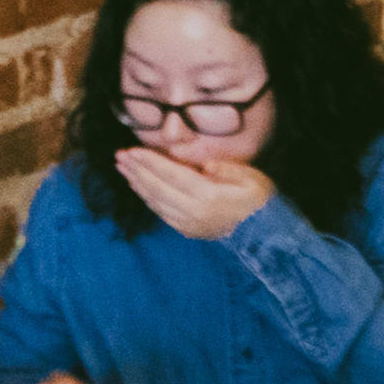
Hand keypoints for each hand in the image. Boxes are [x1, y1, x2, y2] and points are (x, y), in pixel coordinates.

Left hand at [117, 148, 274, 241]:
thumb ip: (228, 169)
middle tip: (119, 156)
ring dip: (136, 184)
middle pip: (157, 188)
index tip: (132, 150)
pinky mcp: (185, 230)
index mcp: (208, 195)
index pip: (171, 174)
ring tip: (123, 169)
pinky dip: (146, 197)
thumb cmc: (260, 199)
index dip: (150, 162)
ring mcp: (186, 223)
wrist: (264, 233)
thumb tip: (205, 166)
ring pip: (154, 201)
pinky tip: (139, 187)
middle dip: (136, 171)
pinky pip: (160, 212)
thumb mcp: (252, 178)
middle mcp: (192, 211)